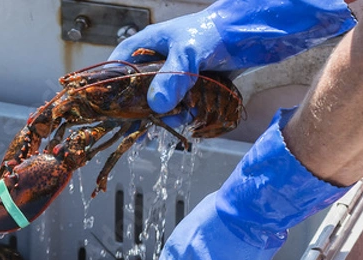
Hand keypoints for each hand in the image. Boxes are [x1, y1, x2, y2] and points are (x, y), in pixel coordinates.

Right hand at [109, 0, 355, 112]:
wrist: (250, 35)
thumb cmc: (215, 33)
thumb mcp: (189, 53)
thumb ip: (172, 78)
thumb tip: (157, 106)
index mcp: (144, 46)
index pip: (116, 69)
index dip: (112, 91)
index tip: (114, 111)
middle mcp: (156, 61)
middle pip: (138, 93)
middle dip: (148, 110)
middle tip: (155, 123)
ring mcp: (174, 75)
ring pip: (161, 104)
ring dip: (171, 115)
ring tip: (185, 115)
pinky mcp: (191, 85)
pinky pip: (181, 106)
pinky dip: (186, 113)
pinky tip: (195, 114)